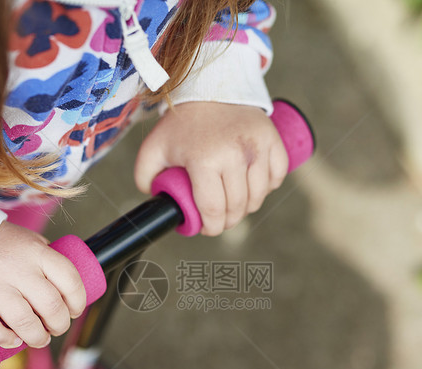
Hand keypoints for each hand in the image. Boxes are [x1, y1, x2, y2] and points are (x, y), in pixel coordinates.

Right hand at [0, 221, 86, 348]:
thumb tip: (70, 291)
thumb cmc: (1, 245)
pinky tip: (12, 340)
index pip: (69, 279)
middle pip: (50, 305)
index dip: (78, 302)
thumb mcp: (30, 242)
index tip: (74, 311)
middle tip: (55, 328)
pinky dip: (4, 338)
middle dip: (59, 325)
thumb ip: (48, 262)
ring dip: (37, 337)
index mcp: (36, 252)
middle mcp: (16, 267)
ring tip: (38, 338)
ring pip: (23, 321)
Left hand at [134, 101, 288, 236]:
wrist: (211, 87)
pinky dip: (267, 187)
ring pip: (258, 196)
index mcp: (204, 160)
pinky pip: (277, 177)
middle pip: (237, 207)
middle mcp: (234, 155)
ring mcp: (257, 148)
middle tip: (220, 219)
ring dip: (247, 207)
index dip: (211, 227)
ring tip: (235, 204)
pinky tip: (253, 186)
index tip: (208, 227)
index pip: (214, 209)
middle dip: (228, 221)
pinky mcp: (273, 141)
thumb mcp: (155, 148)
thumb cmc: (183, 123)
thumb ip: (144, 176)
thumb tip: (155, 199)